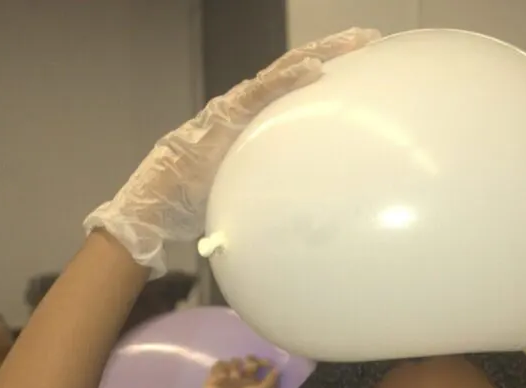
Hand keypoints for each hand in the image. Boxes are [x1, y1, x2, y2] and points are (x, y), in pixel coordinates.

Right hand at [84, 28, 379, 275]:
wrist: (158, 202)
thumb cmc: (196, 201)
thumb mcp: (244, 191)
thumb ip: (268, 186)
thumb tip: (301, 209)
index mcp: (250, 122)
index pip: (292, 90)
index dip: (323, 73)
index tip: (360, 65)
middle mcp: (245, 107)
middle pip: (294, 71)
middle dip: (332, 52)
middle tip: (367, 40)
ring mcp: (235, 107)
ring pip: (283, 72)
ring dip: (318, 55)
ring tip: (353, 44)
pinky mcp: (225, 116)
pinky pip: (261, 93)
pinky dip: (287, 79)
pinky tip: (313, 69)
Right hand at [189, 358, 279, 387]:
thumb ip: (271, 382)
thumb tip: (277, 369)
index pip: (262, 371)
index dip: (264, 364)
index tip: (264, 362)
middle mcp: (243, 383)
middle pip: (249, 364)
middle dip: (250, 361)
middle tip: (247, 365)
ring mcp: (228, 380)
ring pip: (234, 362)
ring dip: (235, 364)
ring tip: (232, 374)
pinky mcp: (214, 379)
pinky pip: (219, 365)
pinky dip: (221, 367)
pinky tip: (221, 375)